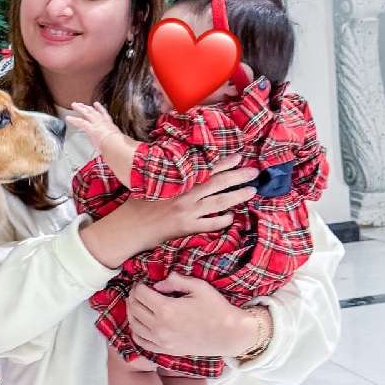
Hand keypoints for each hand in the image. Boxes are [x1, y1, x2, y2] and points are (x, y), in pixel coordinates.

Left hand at [67, 102, 120, 147]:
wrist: (116, 144)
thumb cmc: (119, 145)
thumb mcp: (120, 142)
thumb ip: (118, 144)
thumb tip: (119, 150)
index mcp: (111, 125)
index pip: (105, 115)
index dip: (100, 109)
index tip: (97, 104)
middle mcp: (103, 122)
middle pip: (94, 112)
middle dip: (87, 107)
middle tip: (82, 104)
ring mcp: (96, 123)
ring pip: (86, 113)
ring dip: (80, 108)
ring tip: (74, 105)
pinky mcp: (89, 127)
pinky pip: (79, 122)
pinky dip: (73, 119)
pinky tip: (68, 118)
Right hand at [81, 155, 258, 267]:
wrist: (129, 227)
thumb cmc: (136, 204)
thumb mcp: (150, 183)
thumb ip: (169, 177)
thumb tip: (185, 168)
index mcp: (176, 181)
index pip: (204, 168)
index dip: (222, 162)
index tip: (238, 157)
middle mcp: (184, 194)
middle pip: (217, 183)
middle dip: (237, 176)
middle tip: (254, 172)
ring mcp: (187, 211)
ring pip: (219, 202)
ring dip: (237, 196)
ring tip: (251, 191)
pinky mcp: (187, 228)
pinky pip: (211, 224)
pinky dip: (222, 220)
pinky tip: (231, 217)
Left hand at [126, 272, 261, 356]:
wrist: (230, 334)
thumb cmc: (216, 308)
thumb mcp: (197, 286)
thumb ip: (174, 280)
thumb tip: (157, 283)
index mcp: (166, 309)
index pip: (139, 293)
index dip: (139, 284)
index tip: (143, 281)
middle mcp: (160, 327)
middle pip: (134, 307)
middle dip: (134, 295)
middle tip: (140, 290)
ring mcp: (162, 341)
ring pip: (133, 324)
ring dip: (132, 311)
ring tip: (139, 303)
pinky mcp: (166, 350)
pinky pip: (141, 341)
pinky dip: (136, 330)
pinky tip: (141, 322)